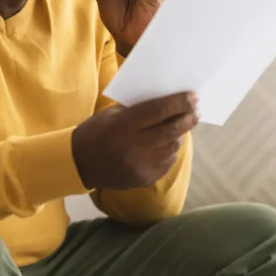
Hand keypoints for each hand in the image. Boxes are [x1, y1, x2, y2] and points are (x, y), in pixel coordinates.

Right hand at [72, 92, 198, 189]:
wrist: (80, 163)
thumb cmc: (96, 131)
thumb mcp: (113, 114)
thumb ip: (139, 110)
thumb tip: (169, 103)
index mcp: (124, 125)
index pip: (159, 111)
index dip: (179, 103)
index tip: (193, 96)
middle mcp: (134, 147)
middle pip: (171, 130)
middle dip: (188, 118)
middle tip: (196, 110)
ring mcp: (141, 165)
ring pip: (172, 147)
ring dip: (180, 135)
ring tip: (181, 126)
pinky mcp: (145, 179)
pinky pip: (167, 163)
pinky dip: (171, 151)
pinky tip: (167, 144)